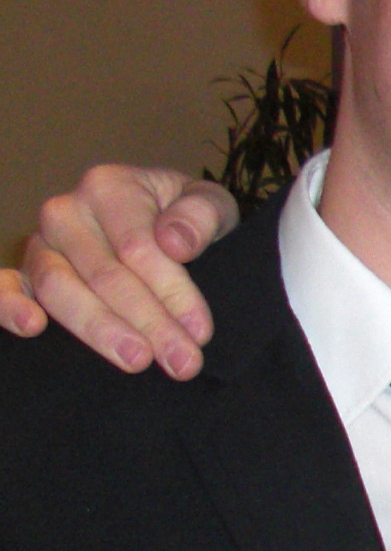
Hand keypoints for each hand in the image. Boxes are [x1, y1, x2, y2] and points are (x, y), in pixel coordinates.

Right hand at [0, 166, 237, 378]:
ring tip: (137, 360)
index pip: (139, 247)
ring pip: (59, 289)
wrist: (160, 222)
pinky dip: (8, 306)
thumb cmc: (184, 216)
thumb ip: (202, 215)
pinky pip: (5, 288)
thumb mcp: (210, 203)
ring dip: (99, 330)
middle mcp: (66, 212)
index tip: (201, 331)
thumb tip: (175, 243)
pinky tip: (31, 327)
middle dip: (148, 323)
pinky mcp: (23, 276)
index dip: (172, 292)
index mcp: (109, 187)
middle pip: (104, 274)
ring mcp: (40, 245)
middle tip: (182, 363)